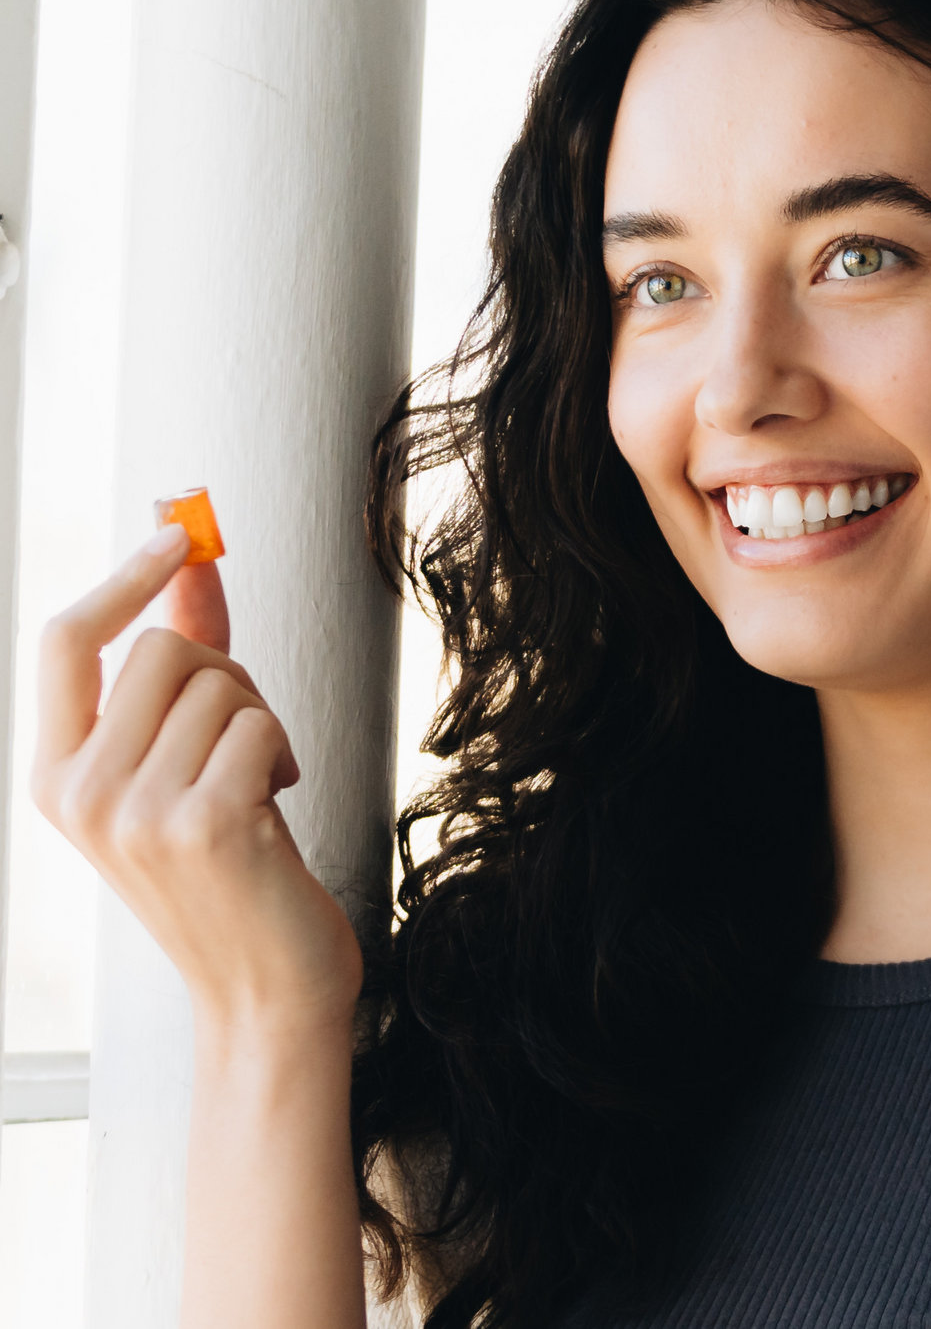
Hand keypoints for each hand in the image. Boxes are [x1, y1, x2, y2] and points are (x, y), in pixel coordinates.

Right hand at [30, 526, 363, 1037]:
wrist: (265, 986)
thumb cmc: (228, 869)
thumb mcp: (179, 766)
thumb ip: (180, 664)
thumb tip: (192, 560)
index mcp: (55, 775)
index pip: (63, 640)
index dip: (122, 577)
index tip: (176, 537)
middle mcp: (77, 794)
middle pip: (161, 647)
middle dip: (226, 675)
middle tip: (243, 741)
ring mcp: (133, 812)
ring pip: (217, 682)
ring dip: (262, 720)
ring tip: (256, 785)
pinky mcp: (200, 824)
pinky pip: (257, 723)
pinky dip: (282, 751)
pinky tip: (273, 806)